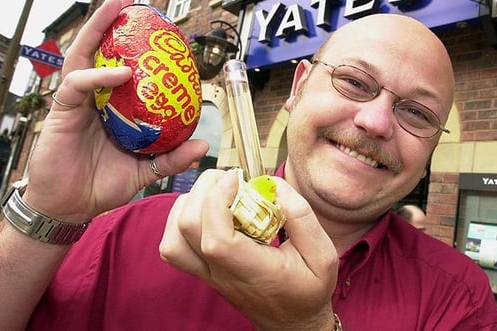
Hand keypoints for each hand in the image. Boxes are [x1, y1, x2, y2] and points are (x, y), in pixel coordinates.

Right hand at [23, 0, 208, 222]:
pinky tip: (119, 72)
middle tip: (129, 0)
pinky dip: (98, 74)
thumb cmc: (101, 185)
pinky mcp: (62, 111)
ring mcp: (77, 101)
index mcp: (112, 106)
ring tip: (116, 7)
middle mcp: (94, 96)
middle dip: (111, 21)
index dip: (134, 46)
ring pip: (83, 54)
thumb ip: (170, 157)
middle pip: (99, 50)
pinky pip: (77, 83)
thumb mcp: (144, 170)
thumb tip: (203, 144)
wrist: (69, 207)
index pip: (121, 66)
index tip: (157, 30)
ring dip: (98, 28)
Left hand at [159, 169, 338, 330]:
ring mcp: (208, 273)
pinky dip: (180, 218)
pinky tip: (206, 207)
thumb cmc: (308, 289)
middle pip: (188, 229)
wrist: (292, 322)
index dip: (218, 202)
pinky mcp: (201, 269)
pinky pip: (173, 244)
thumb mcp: (323, 255)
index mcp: (254, 272)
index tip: (238, 179)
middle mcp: (223, 274)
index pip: (217, 240)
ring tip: (218, 192)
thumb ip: (302, 217)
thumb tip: (274, 185)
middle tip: (231, 179)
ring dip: (190, 203)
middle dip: (204, 191)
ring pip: (173, 238)